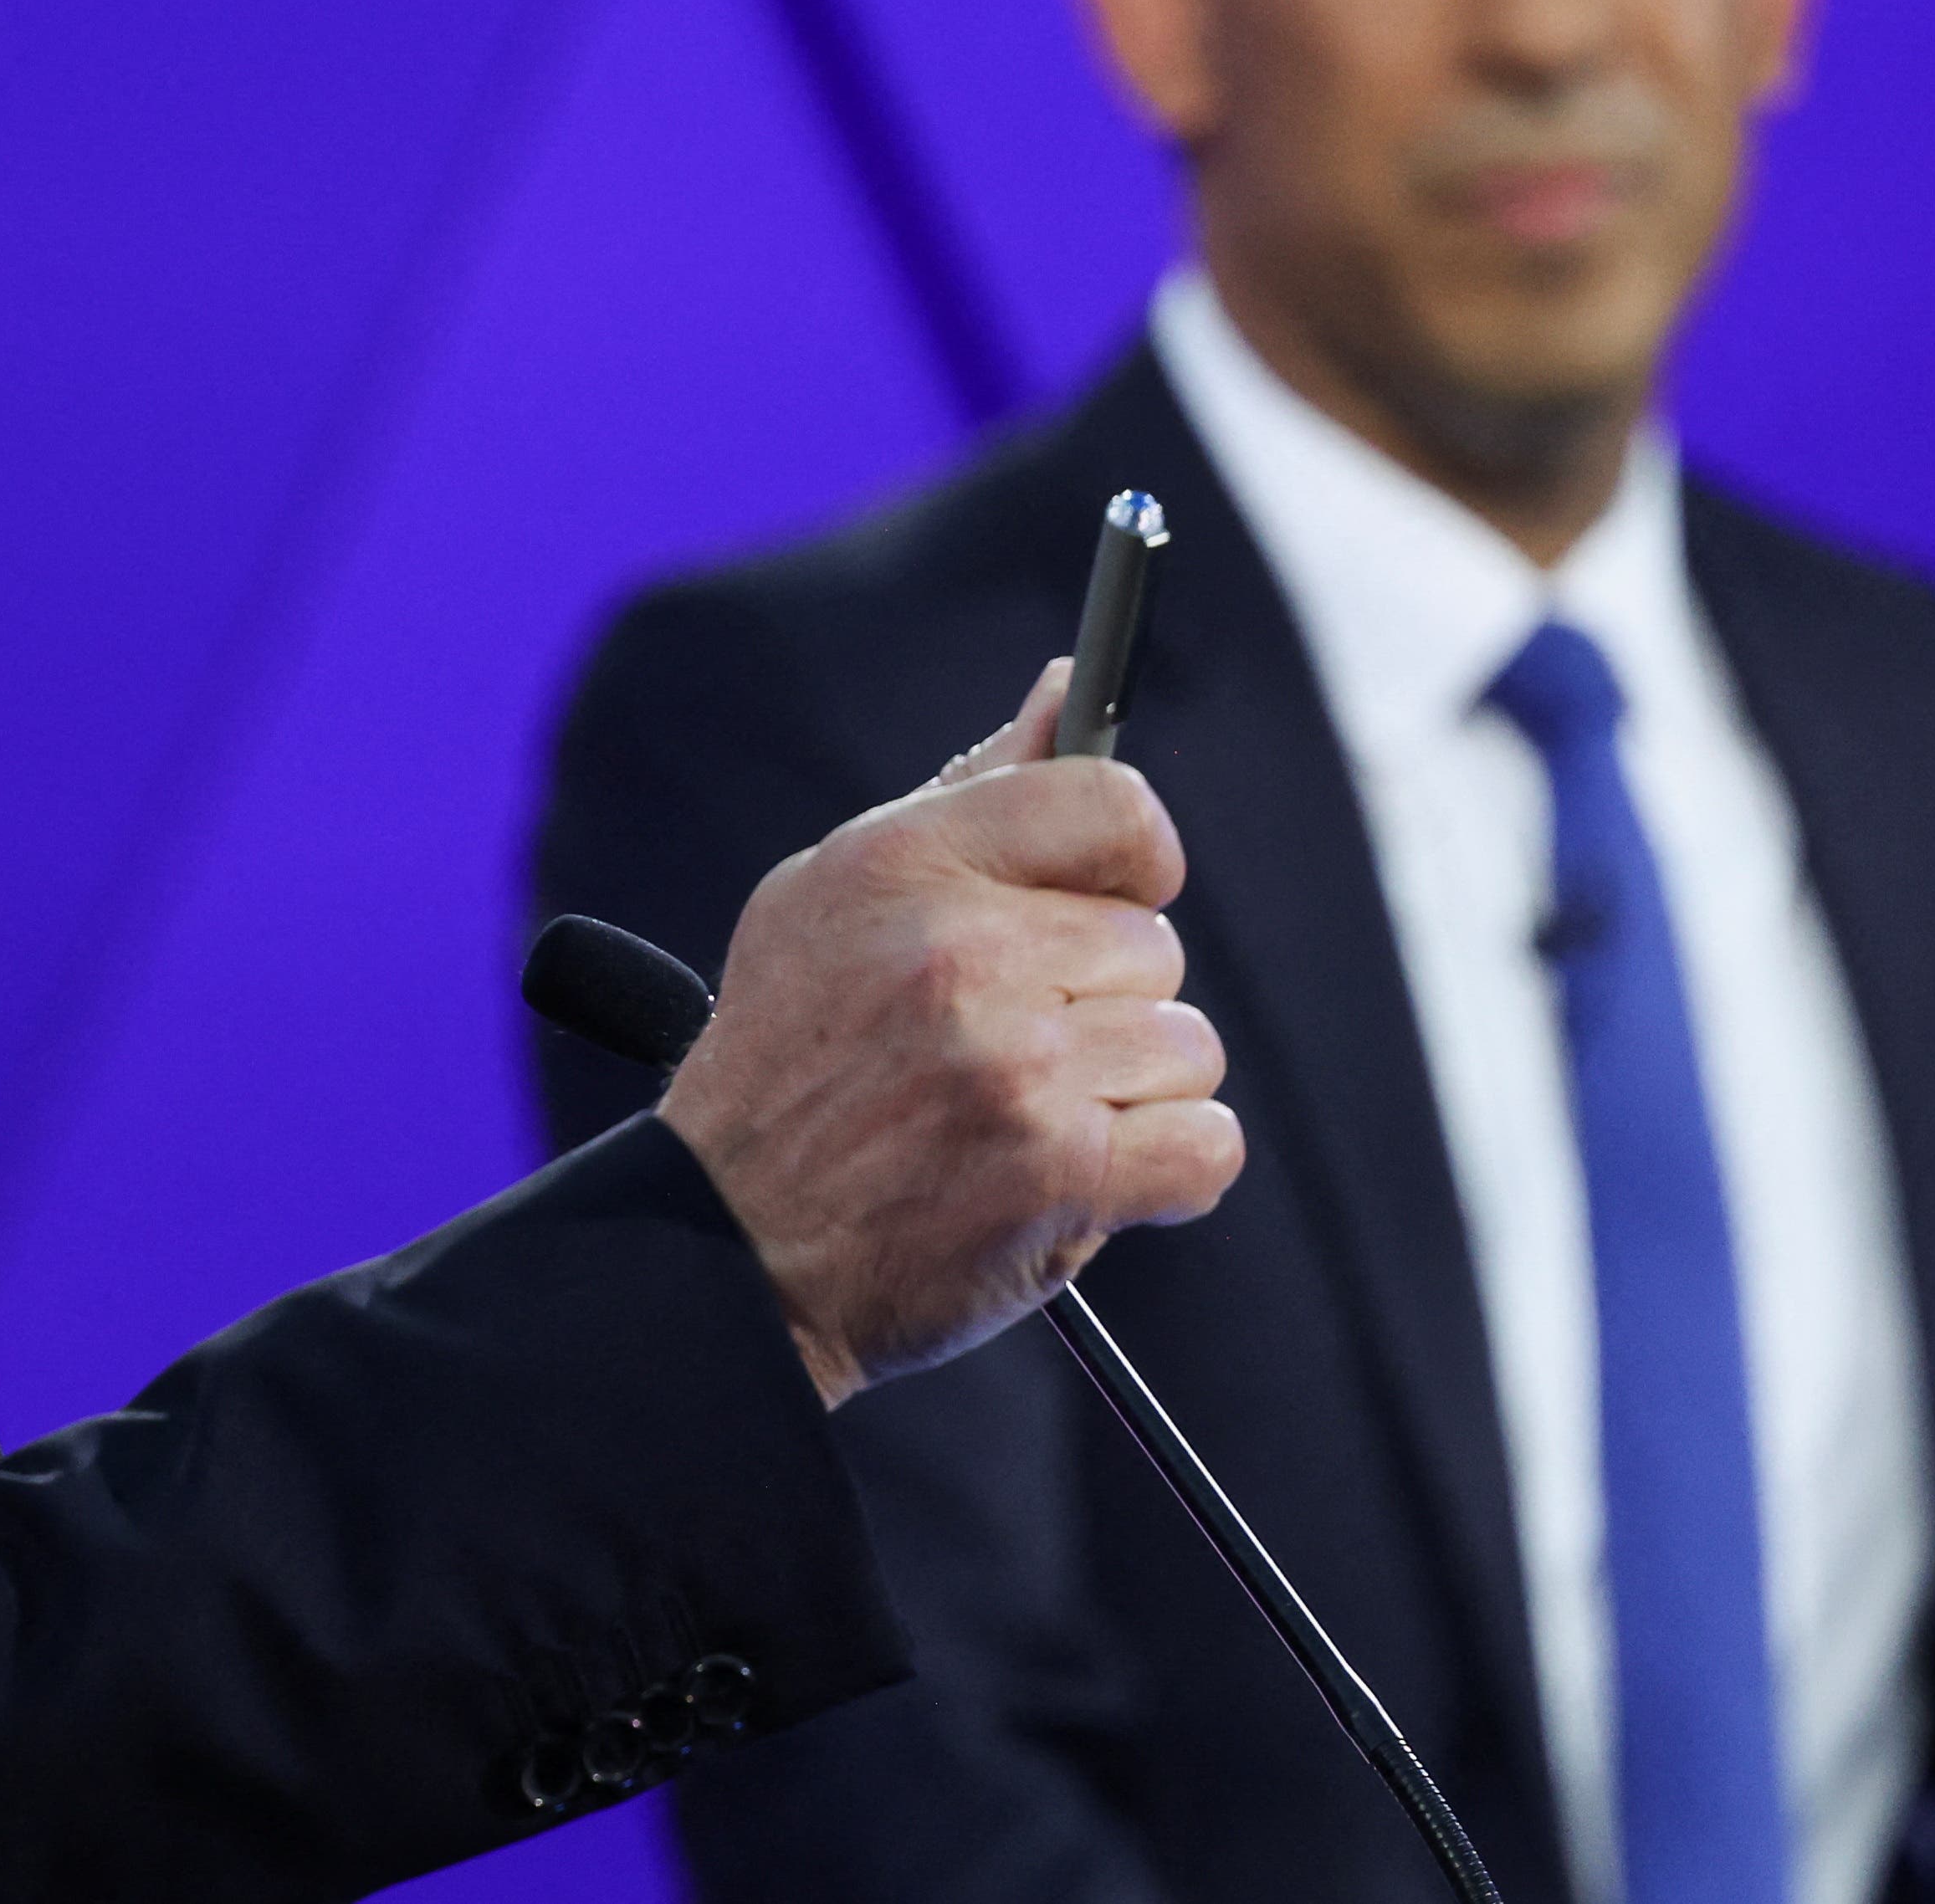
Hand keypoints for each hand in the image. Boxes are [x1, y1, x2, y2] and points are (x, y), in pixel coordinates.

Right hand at [657, 659, 1240, 1404]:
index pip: (1112, 803)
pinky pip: (1207, 1146)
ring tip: (1026, 1118)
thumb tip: (1060, 687)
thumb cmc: (788, 1060)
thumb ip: (968, 793)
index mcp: (907, 864)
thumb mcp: (838, 894)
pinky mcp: (1060, 1175)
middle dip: (1105, 1001)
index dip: (1135, 857)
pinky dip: (1165, 1171)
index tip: (1114, 898)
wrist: (727, 1246)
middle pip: (1153, 946)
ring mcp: (1018, 1067)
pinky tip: (1083, 1175)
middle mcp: (966, 953)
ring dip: (1128, 1093)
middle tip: (1014, 1048)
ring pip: (1185, 1047)